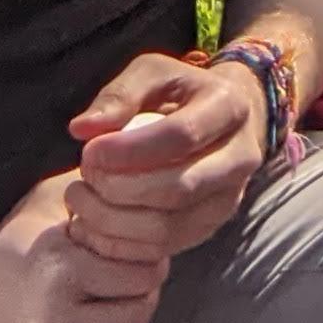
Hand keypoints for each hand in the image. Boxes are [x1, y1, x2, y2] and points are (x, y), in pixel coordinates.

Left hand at [67, 48, 271, 263]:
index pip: (181, 136)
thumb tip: (81, 129)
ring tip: (82, 201)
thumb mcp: (152, 73)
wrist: (224, 121)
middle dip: (119, 189)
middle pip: (178, 189)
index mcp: (229, 108)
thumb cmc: (180, 93)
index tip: (89, 151)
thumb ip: (119, 95)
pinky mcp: (210, 227)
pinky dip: (121, 244)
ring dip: (114, 221)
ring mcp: (229, 199)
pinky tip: (94, 224)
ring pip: (170, 227)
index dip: (130, 150)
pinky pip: (164, 248)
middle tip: (83, 177)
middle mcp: (240, 158)